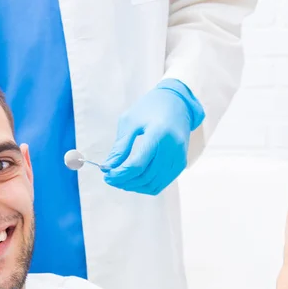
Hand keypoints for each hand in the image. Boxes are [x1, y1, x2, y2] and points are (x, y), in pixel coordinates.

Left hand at [103, 79, 203, 195]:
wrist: (177, 102)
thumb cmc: (150, 109)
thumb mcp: (130, 122)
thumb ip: (120, 147)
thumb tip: (107, 168)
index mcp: (158, 134)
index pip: (136, 165)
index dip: (119, 175)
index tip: (106, 176)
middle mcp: (172, 148)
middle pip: (144, 177)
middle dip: (124, 182)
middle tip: (110, 178)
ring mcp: (179, 157)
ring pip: (153, 184)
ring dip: (134, 186)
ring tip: (120, 180)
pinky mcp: (181, 163)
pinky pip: (161, 183)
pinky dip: (145, 186)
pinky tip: (134, 180)